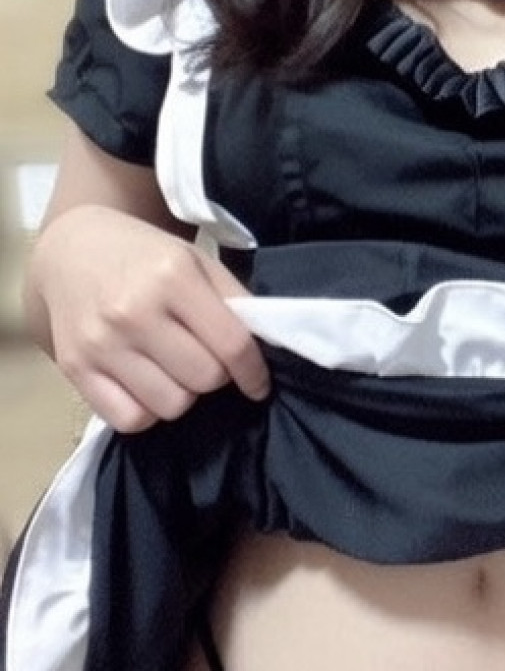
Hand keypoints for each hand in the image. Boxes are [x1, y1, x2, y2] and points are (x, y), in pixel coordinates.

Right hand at [28, 203, 269, 432]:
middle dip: (216, 375)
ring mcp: (101, 343)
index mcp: (173, 277)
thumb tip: (265, 347)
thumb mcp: (196, 260)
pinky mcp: (75, 369)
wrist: (74, 250)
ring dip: (183, 394)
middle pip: (203, 379)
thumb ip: (233, 300)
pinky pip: (129, 420)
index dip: (254, 371)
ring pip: (170, 405)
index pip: (231, 345)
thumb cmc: (146, 256)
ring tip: (175, 370)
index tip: (259, 382)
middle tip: (206, 360)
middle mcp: (135, 312)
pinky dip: (146, 412)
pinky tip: (147, 386)